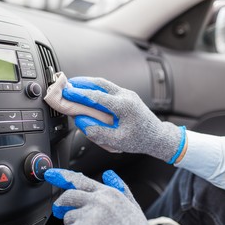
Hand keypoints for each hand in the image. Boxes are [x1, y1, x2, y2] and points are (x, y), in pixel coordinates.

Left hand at [44, 168, 166, 224]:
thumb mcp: (133, 207)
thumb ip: (120, 188)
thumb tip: (108, 174)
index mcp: (110, 194)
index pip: (81, 180)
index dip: (62, 176)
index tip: (50, 174)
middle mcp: (99, 201)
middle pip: (68, 197)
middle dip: (61, 205)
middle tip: (59, 211)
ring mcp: (91, 217)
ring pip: (68, 218)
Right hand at [56, 75, 185, 162]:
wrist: (157, 137)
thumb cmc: (141, 140)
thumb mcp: (118, 141)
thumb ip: (98, 132)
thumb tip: (82, 123)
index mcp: (124, 106)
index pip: (97, 97)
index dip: (79, 94)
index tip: (66, 92)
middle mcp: (126, 96)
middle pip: (99, 84)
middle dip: (81, 83)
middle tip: (66, 84)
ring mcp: (126, 94)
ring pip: (103, 84)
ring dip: (87, 83)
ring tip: (73, 84)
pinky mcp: (126, 96)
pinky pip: (108, 88)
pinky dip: (95, 88)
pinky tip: (87, 91)